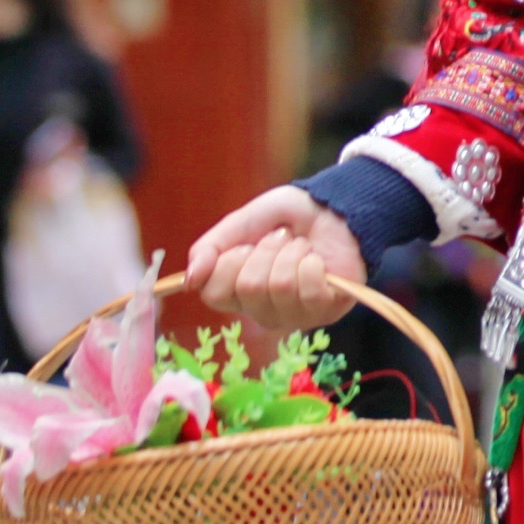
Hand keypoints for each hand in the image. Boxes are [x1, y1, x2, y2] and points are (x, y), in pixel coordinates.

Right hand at [187, 186, 361, 330]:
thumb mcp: (242, 223)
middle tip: (281, 240)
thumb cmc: (288, 218)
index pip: (213, 293)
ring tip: (302, 248)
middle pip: (248, 287)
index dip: (229, 262)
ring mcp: (293, 317)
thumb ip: (210, 247)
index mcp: (236, 293)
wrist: (335, 207)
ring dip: (292, 253)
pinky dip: (314, 263)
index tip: (247, 244)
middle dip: (266, 250)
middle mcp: (261, 312)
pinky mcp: (326, 313)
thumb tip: (189, 280)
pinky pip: (310, 290)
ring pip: (280, 287)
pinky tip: (319, 261)